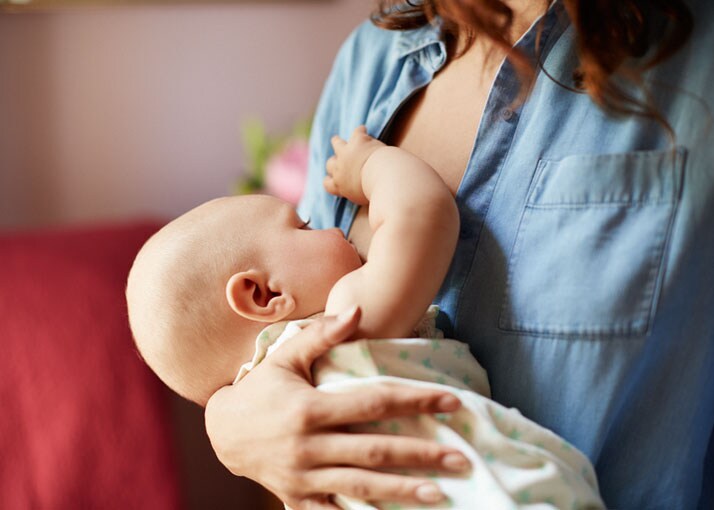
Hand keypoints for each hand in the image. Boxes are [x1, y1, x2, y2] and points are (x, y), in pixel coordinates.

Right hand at [205, 307, 470, 509]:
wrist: (221, 434)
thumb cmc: (259, 390)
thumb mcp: (285, 357)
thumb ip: (321, 334)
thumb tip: (358, 311)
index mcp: (310, 409)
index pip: (374, 402)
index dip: (415, 400)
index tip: (452, 402)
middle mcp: (309, 446)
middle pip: (375, 450)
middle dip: (421, 454)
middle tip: (461, 459)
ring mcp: (304, 477)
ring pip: (362, 486)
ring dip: (402, 490)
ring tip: (440, 493)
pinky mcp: (298, 498)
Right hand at [323, 126, 384, 205]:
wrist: (386, 180)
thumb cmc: (379, 196)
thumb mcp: (367, 205)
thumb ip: (365, 204)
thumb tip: (375, 216)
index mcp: (339, 186)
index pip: (326, 184)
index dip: (330, 180)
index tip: (335, 179)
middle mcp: (338, 169)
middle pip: (330, 163)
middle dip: (335, 162)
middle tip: (342, 161)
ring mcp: (346, 153)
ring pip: (336, 143)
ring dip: (339, 142)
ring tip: (340, 140)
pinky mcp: (358, 141)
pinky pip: (357, 132)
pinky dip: (361, 132)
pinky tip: (365, 131)